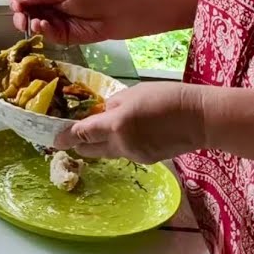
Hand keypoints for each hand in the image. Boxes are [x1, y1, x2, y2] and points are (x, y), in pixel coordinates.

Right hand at [10, 0, 123, 44]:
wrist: (115, 11)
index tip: (16, 3)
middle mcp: (48, 5)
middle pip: (24, 12)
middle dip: (20, 15)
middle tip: (22, 18)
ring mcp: (54, 21)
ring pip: (32, 25)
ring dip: (29, 24)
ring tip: (33, 23)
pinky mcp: (61, 35)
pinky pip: (46, 35)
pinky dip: (41, 31)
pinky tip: (42, 26)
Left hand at [56, 81, 206, 163]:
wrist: (200, 118)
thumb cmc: (167, 97)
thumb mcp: (133, 93)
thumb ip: (112, 105)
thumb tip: (100, 113)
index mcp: (115, 124)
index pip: (82, 133)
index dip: (65, 137)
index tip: (53, 140)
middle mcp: (121, 144)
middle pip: (90, 149)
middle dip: (79, 143)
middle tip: (73, 136)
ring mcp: (134, 155)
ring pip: (108, 152)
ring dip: (100, 144)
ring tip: (102, 132)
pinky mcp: (147, 160)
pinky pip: (125, 153)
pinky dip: (121, 145)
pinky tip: (132, 133)